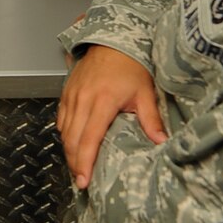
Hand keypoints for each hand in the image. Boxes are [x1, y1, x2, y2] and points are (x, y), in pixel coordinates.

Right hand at [57, 45, 167, 189]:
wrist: (112, 40)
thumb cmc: (131, 65)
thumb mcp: (145, 92)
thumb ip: (151, 119)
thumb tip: (161, 142)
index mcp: (102, 101)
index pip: (89, 139)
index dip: (85, 163)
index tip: (84, 181)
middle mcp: (83, 100)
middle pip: (72, 140)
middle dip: (75, 164)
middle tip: (81, 182)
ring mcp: (72, 96)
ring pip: (64, 132)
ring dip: (69, 151)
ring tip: (77, 168)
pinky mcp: (66, 92)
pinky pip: (61, 120)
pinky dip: (65, 135)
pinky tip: (72, 145)